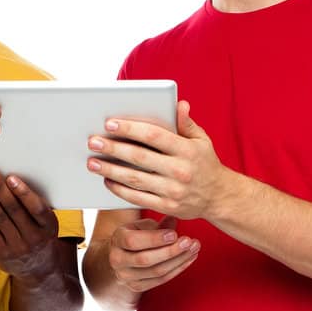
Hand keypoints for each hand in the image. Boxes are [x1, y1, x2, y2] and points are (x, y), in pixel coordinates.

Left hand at [0, 165, 60, 277]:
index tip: (10, 177)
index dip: (24, 193)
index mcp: (48, 227)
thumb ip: (33, 205)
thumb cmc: (40, 234)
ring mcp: (16, 247)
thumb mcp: (46, 222)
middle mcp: (33, 238)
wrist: (39, 269)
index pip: (36, 208)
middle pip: (13, 210)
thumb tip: (9, 178)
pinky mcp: (1, 252)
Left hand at [87, 100, 229, 218]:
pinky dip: (120, 190)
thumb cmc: (205, 163)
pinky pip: (138, 198)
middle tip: (93, 142)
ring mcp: (173, 191)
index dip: (130, 128)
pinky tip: (107, 180)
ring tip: (92, 163)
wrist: (219, 197)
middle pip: (140, 157)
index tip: (110, 123)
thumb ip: (186, 123)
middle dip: (113, 149)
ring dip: (111, 170)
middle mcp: (180, 170)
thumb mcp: (202, 140)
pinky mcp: (167, 206)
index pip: (154, 136)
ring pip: (135, 179)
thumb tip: (178, 104)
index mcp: (187, 150)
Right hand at [105, 213, 199, 290]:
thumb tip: (173, 218)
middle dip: (170, 251)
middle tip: (188, 242)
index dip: (154, 239)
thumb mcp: (142, 226)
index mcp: (117, 240)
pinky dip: (177, 269)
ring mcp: (126, 276)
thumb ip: (158, 224)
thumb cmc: (135, 236)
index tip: (174, 234)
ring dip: (178, 260)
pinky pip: (161, 280)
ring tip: (193, 248)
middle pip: (145, 259)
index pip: (133, 241)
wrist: (122, 256)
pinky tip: (189, 259)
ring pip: (156, 271)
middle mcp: (117, 260)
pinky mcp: (136, 286)